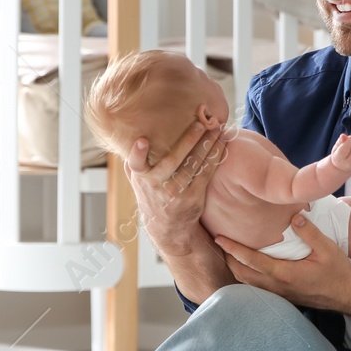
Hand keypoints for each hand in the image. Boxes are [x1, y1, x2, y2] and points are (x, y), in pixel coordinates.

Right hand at [126, 120, 226, 250]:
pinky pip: (206, 172)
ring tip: (216, 127)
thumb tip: (128, 139)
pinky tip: (222, 143)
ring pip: (193, 164)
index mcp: (142, 178)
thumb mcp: (137, 184)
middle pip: (172, 160)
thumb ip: (133, 165)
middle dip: (188, 140)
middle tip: (199, 123)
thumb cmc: (153, 197)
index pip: (136, 165)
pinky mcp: (194, 196)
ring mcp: (177, 192)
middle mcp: (157, 185)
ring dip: (207, 144)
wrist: (168, 228)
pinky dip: (215, 156)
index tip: (142, 141)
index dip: (138, 154)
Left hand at [214, 211, 350, 311]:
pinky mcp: (282, 297)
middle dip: (228, 258)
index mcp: (284, 274)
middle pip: (242, 274)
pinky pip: (256, 288)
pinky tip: (246, 266)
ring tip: (228, 252)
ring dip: (235, 268)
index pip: (250, 260)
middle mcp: (277, 287)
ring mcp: (278, 295)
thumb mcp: (327, 248)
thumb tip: (294, 215)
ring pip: (247, 283)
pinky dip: (246, 276)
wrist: (347, 296)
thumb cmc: (338, 272)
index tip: (219, 237)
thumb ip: (309, 232)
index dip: (232, 248)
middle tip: (219, 241)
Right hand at [330, 133, 350, 172]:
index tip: (349, 138)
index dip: (348, 141)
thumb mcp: (336, 148)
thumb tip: (343, 136)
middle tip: (350, 143)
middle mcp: (349, 164)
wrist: (343, 166)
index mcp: (340, 159)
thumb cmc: (339, 156)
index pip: (345, 148)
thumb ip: (340, 141)